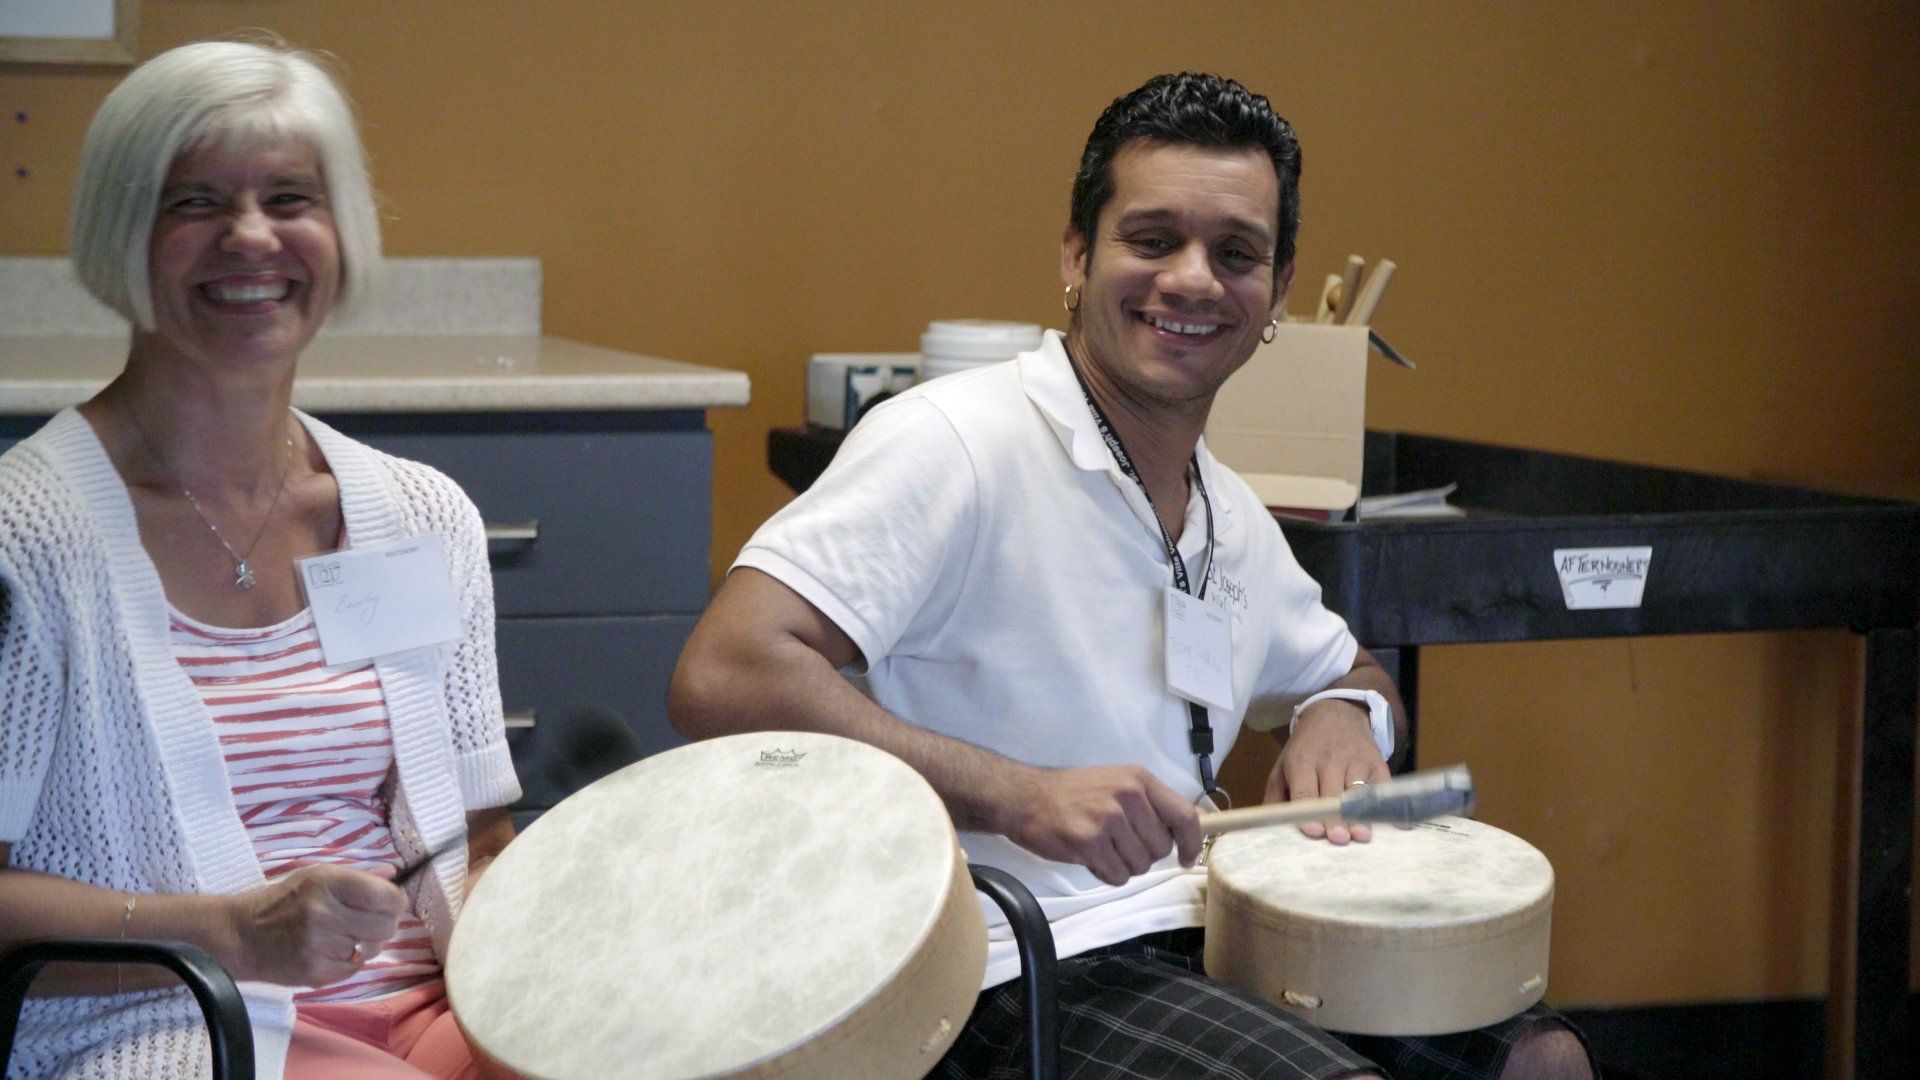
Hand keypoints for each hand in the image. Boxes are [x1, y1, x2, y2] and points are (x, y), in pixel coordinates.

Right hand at [225, 864, 407, 986]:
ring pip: (371, 949)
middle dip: (385, 924)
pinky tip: (333, 952)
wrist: (241, 935)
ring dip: (366, 944)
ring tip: (346, 936)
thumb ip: (357, 877)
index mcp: (326, 882)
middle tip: (370, 922)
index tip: (392, 903)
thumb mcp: (317, 876)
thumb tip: (394, 874)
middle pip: (385, 926)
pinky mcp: (313, 972)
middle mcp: (322, 912)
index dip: (395, 901)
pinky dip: (350, 962)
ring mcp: (317, 945)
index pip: (384, 896)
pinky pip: (354, 969)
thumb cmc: (284, 901)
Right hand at [1004, 765, 1203, 885]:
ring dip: (1122, 865)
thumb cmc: (1074, 793)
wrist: (1026, 797)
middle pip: (1161, 847)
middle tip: (1118, 843)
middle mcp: (1128, 795)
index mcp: (1139, 779)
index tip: (1185, 858)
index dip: (1190, 842)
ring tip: (1100, 847)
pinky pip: (1118, 876)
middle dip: (1143, 853)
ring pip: (1140, 866)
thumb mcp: (1119, 783)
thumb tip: (1200, 818)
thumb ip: (1156, 803)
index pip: (1183, 815)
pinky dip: (1106, 873)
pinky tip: (1089, 856)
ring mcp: (1108, 818)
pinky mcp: (1089, 842)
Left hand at [1267, 700, 1389, 844]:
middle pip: (1332, 796)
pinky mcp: (1377, 764)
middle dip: (1335, 818)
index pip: (1304, 791)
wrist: (1336, 713)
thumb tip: (1270, 828)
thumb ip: (1276, 797)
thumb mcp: (1283, 766)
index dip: (1308, 811)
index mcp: (1301, 762)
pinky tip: (1395, 824)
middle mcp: (1330, 760)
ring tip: (1361, 836)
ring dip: (1361, 816)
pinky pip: (1384, 788)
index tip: (1313, 831)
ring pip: (1358, 793)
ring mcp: (1357, 761)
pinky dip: (1389, 805)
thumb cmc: (1305, 749)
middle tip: (1338, 839)